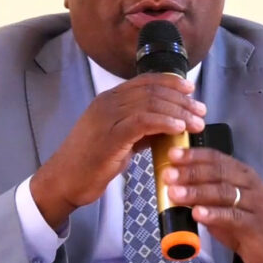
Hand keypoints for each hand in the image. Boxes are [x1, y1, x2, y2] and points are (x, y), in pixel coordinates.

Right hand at [30, 73, 206, 228]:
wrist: (63, 180)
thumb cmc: (89, 162)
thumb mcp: (119, 140)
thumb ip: (140, 129)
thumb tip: (167, 126)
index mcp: (108, 99)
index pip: (145, 81)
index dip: (171, 82)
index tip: (190, 89)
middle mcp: (107, 102)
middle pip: (152, 90)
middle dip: (181, 99)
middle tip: (200, 110)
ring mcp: (107, 117)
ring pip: (151, 103)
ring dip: (178, 112)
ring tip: (196, 122)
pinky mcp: (110, 136)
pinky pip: (143, 121)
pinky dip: (165, 122)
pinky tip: (178, 129)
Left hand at [164, 147, 262, 262]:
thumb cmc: (244, 221)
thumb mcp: (224, 203)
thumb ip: (203, 194)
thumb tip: (172, 187)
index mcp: (240, 172)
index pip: (216, 158)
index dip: (193, 155)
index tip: (171, 155)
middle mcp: (249, 183)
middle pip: (218, 172)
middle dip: (191, 172)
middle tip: (168, 175)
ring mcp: (255, 203)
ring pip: (224, 192)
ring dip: (197, 192)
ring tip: (176, 193)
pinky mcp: (257, 224)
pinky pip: (233, 216)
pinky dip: (214, 214)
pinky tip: (197, 213)